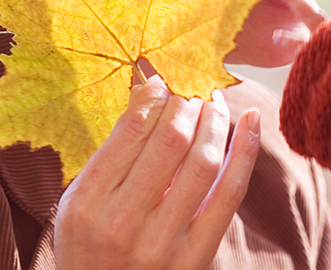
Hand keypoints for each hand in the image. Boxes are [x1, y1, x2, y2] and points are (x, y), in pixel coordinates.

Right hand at [53, 76, 260, 269]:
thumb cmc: (90, 246)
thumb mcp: (79, 202)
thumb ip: (112, 154)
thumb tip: (150, 90)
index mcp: (86, 204)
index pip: (132, 130)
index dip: (155, 94)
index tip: (163, 79)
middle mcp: (122, 224)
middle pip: (171, 140)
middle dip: (188, 101)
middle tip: (192, 87)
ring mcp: (162, 243)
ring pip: (203, 161)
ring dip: (215, 119)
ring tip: (213, 101)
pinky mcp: (195, 257)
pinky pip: (229, 194)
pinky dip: (245, 152)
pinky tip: (252, 120)